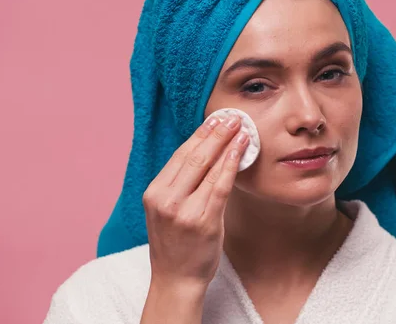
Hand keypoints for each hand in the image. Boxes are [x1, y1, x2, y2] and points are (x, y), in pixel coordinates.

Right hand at [142, 114, 248, 289]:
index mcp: (154, 193)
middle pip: (192, 156)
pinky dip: (231, 164)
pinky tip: (240, 150)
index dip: (199, 135)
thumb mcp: (169, 211)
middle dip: (215, 132)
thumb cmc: (176, 245)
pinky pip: (220, 186)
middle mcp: (165, 199)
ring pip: (206, 167)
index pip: (179, 156)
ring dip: (226, 143)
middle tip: (232, 116)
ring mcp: (183, 211)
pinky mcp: (203, 221)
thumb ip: (181, 185)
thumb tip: (208, 155)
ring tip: (241, 127)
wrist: (176, 280)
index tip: (214, 120)